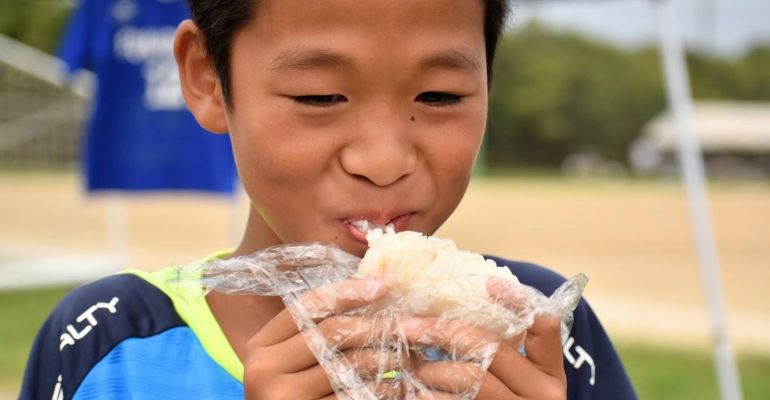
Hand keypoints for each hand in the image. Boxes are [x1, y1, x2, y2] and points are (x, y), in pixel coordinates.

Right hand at [243, 278, 395, 399]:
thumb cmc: (293, 398)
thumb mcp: (289, 363)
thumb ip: (314, 333)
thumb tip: (371, 288)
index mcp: (260, 347)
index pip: (307, 306)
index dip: (347, 291)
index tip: (383, 286)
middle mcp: (264, 370)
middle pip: (332, 333)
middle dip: (377, 326)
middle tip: (410, 325)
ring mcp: (284, 399)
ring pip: (349, 366)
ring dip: (387, 358)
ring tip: (409, 356)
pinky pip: (356, 397)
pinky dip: (383, 390)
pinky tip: (398, 387)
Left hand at [401, 280, 566, 399]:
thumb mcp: (527, 383)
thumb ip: (513, 347)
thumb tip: (487, 288)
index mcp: (549, 378)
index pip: (543, 328)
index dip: (518, 302)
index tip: (489, 282)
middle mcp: (539, 398)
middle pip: (488, 350)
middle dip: (442, 332)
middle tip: (408, 327)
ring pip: (468, 378)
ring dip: (430, 368)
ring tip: (410, 366)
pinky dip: (426, 396)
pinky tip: (411, 393)